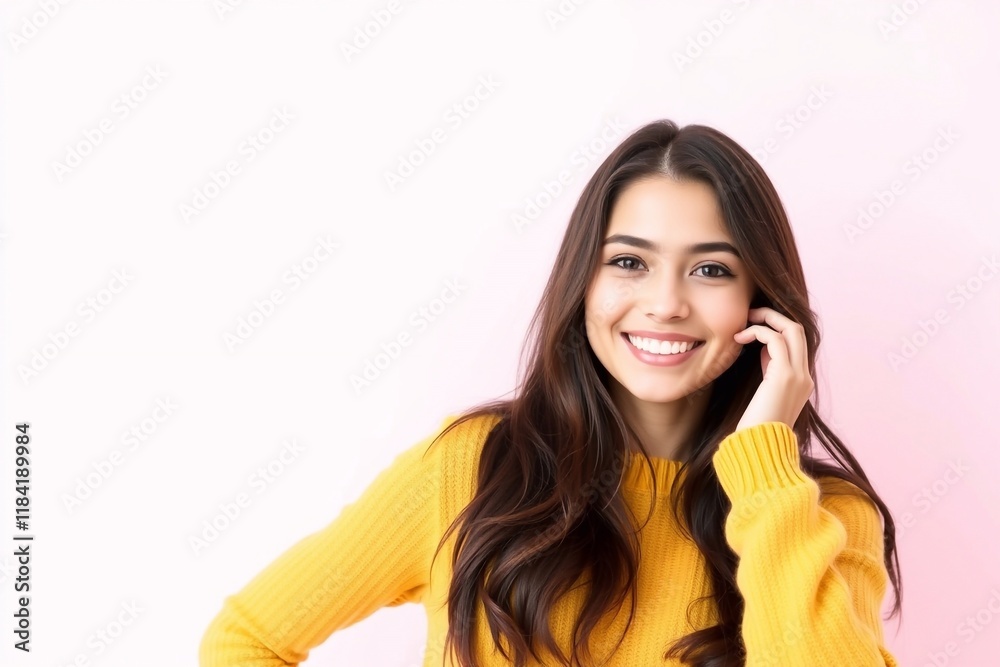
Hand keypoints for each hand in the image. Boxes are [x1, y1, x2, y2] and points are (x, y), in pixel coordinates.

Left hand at [732, 307, 813, 432]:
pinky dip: (758, 332)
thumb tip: (762, 351)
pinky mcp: (785, 376)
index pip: (796, 343)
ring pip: (792, 329)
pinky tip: (740, 338)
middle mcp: (804, 377)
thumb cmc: (755, 428)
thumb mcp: (765, 396)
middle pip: (799, 330)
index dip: (776, 329)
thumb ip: (769, 374)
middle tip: (750, 314)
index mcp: (801, 382)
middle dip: (774, 316)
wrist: (760, 450)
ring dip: (766, 319)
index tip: (752, 329)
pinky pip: (776, 339)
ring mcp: (798, 376)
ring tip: (742, 324)